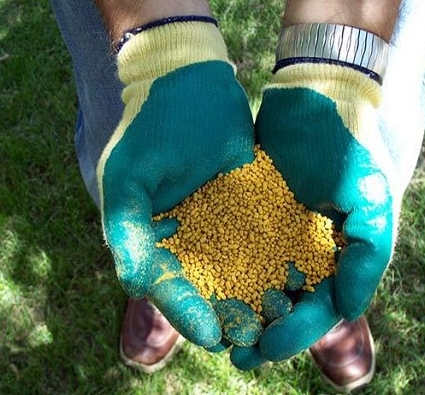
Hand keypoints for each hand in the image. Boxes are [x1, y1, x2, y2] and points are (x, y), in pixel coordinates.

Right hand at [98, 20, 254, 347]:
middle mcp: (184, 240)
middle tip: (250, 341)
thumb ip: (128, 234)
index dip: (185, 313)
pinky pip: (263, 243)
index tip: (211, 333)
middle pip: (204, 291)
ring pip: (237, 273)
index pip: (166, 288)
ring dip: (255, 300)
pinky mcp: (250, 208)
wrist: (190, 82)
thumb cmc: (151, 128)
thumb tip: (135, 285)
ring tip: (277, 323)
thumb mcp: (128, 180)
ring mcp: (218, 226)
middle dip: (226, 317)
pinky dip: (277, 266)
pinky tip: (296, 284)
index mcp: (150, 240)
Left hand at [232, 63, 397, 366]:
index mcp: (338, 255)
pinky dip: (221, 268)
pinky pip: (233, 245)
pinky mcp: (249, 210)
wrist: (313, 96)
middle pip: (283, 304)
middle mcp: (306, 250)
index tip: (265, 348)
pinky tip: (200, 284)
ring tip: (213, 328)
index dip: (295, 334)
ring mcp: (276, 231)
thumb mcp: (370, 199)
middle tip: (234, 354)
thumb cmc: (347, 146)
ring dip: (238, 308)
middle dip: (261, 331)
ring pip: (255, 281)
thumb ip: (369, 254)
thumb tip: (348, 309)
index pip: (318, 308)